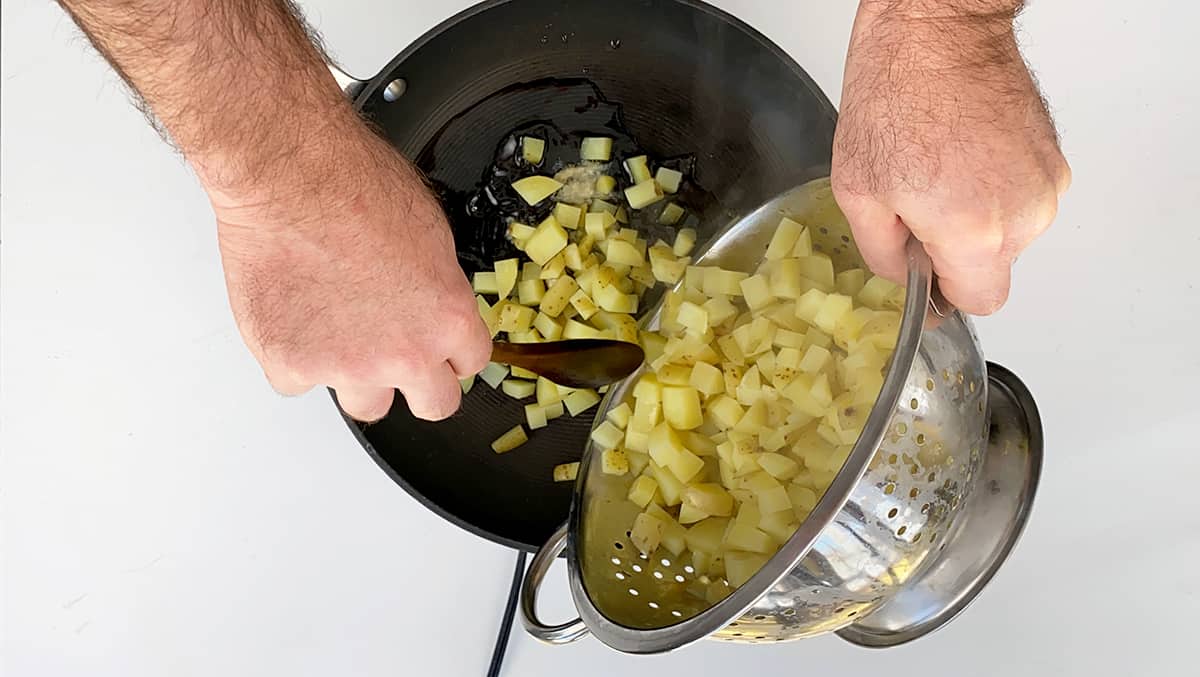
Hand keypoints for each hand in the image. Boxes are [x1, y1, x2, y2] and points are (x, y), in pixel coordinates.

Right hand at [212, 120, 490, 421]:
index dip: (452, 351)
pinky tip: (293, 317)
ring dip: (356, 378)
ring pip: (366, 405)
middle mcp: (405, 353)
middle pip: (434, 405)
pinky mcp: (292, 365)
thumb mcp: (430, 230)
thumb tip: (430, 300)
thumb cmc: (355, 184)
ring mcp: (348, 367)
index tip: (438, 346)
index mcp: (448, 318)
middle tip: (397, 356)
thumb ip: (437, 285)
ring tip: (337, 331)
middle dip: (420, 384)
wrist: (289, 175)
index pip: (470, 363)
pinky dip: (294, 358)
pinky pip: (298, 382)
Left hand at [832, 1, 1070, 313]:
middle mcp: (1022, 215)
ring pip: (1009, 233)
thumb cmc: (895, 98)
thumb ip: (881, 254)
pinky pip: (1021, 198)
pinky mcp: (1054, 159)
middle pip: (992, 267)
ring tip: (941, 169)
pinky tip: (964, 153)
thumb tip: (902, 277)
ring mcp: (1045, 185)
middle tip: (918, 203)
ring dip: (976, 217)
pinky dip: (994, 188)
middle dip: (954, 250)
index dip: (945, 292)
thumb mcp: (857, 191)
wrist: (937, 33)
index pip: (979, 302)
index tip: (924, 273)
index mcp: (973, 233)